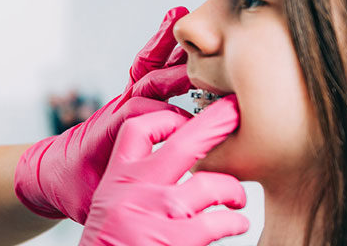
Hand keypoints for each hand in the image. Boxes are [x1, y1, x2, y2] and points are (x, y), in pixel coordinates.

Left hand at [15, 7, 193, 222]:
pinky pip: (147, 67)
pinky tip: (173, 18)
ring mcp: (124, 102)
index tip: (194, 124)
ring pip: (147, 69)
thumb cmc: (75, 190)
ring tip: (181, 15)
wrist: (54, 175)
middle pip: (146, 86)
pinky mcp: (131, 99)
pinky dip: (159, 44)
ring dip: (164, 46)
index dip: (165, 118)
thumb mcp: (91, 202)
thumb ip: (111, 201)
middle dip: (173, 73)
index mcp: (107, 136)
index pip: (139, 116)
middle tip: (202, 56)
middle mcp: (117, 113)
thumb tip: (126, 215)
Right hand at [80, 96, 248, 245]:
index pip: (137, 130)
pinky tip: (237, 224)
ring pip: (210, 184)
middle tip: (237, 113)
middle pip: (182, 144)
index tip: (186, 119)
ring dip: (233, 190)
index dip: (165, 119)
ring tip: (238, 199)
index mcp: (116, 180)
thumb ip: (132, 188)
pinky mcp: (176, 239)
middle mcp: (135, 190)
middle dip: (215, 125)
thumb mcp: (108, 209)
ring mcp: (157, 212)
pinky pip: (219, 222)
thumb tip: (170, 175)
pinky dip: (235, 222)